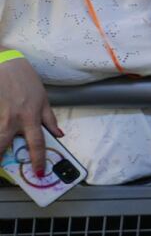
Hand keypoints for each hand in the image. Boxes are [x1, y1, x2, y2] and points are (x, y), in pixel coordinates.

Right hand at [0, 58, 61, 176]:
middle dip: (0, 158)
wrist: (3, 63)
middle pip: (3, 145)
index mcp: (30, 117)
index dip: (38, 160)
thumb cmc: (25, 80)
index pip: (37, 144)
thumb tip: (59, 135)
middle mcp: (12, 119)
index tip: (39, 172)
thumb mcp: (43, 98)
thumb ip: (49, 119)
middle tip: (3, 168)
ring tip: (0, 153)